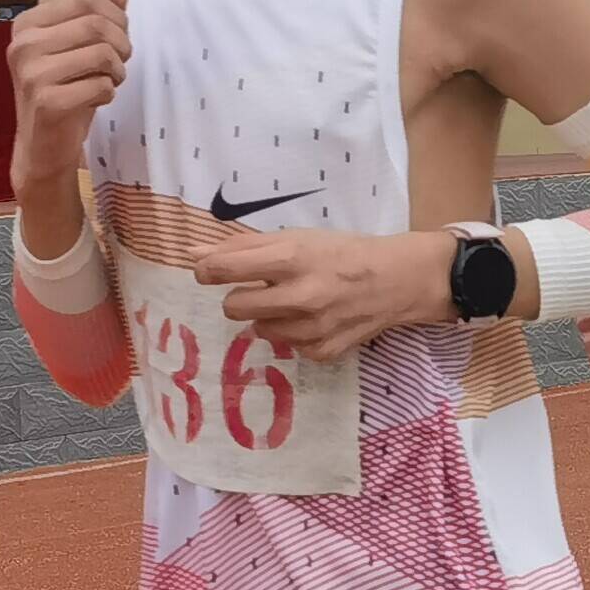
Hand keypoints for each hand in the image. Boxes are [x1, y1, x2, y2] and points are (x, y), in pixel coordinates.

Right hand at [6, 0, 131, 192]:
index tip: (120, 36)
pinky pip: (101, 86)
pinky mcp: (46, 103)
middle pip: (96, 24)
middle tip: (119, 62)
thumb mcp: (78, 48)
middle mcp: (23, 45)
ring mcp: (31, 74)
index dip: (115, 16)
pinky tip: (96, 99)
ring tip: (109, 80)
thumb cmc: (62, 91)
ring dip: (117, 70)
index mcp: (26, 24)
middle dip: (121, 44)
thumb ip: (97, 15)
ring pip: (102, 54)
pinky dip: (108, 93)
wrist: (42, 146)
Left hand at [194, 226, 447, 360]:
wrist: (396, 280)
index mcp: (292, 259)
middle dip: (239, 296)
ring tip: (295, 302)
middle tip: (262, 288)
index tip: (208, 271)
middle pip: (233, 307)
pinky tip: (314, 318)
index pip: (226, 269)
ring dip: (268, 316)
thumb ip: (243, 247)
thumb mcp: (296, 238)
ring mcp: (312, 329)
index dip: (208, 270)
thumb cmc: (341, 252)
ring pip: (258, 330)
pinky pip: (287, 346)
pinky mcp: (322, 351)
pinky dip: (293, 333)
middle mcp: (301, 296)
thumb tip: (193, 256)